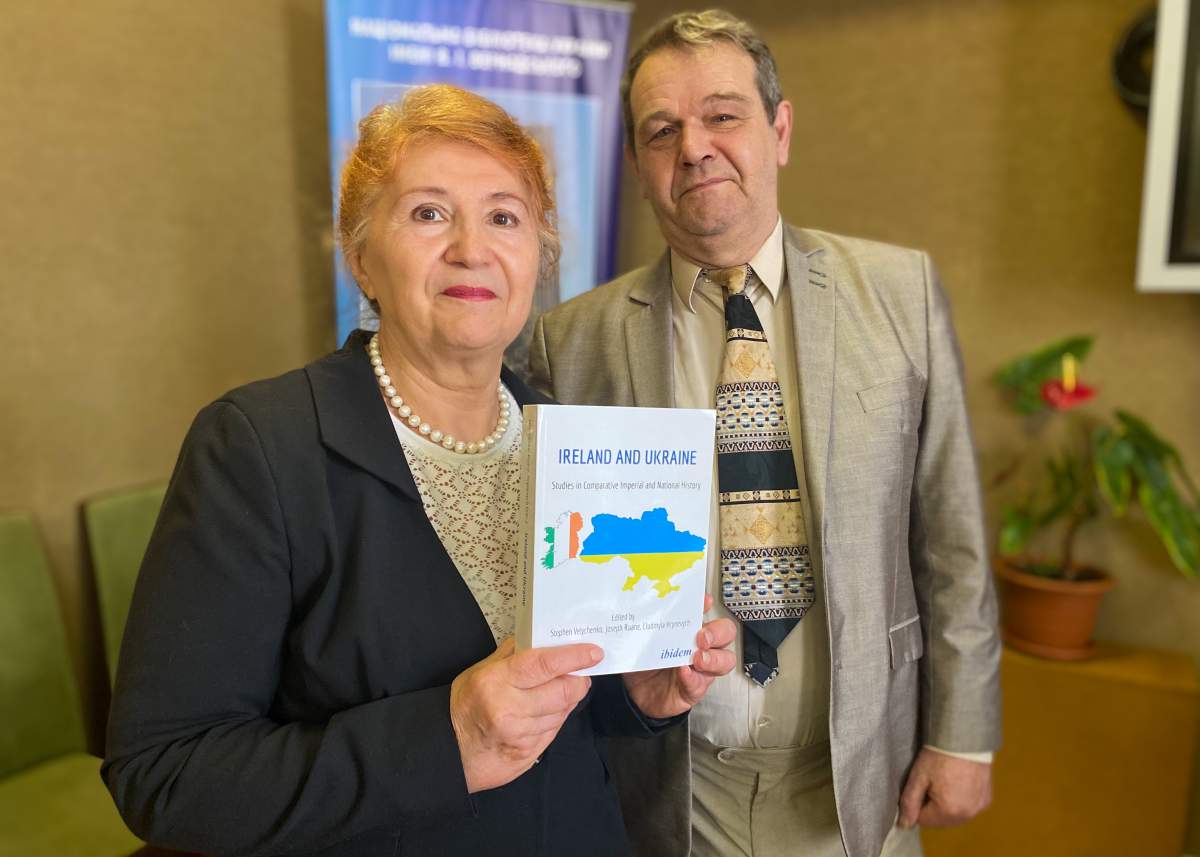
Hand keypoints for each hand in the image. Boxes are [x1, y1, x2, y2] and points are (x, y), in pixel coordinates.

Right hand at [450, 637, 600, 792]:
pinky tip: (544, 713)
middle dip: (577, 680)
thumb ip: (510, 654)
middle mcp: (509, 708)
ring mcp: (520, 735)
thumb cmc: (464, 706)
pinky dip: (555, 719)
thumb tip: (539, 637)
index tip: (593, 652)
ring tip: (557, 692)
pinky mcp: (528, 754)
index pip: (545, 664)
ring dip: (566, 701)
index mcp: (497, 681)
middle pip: (563, 691)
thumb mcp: (479, 671)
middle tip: (580, 673)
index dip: (573, 657)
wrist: (450, 751)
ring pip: (562, 712)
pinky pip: (554, 731)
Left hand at [622, 595, 737, 718]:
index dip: (706, 605)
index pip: (704, 611)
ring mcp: (701, 669)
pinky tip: (683, 672)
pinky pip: (700, 683)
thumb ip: (646, 626)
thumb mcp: (643, 641)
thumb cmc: (644, 665)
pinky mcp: (694, 689)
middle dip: (717, 632)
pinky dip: (693, 677)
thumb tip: (641, 609)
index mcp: (688, 630)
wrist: (635, 695)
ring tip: (697, 658)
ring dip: (713, 658)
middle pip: (725, 634)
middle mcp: (700, 647)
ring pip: (725, 660)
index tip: (703, 601)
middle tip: (701, 636)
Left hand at [898, 748, 991, 828]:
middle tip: (931, 783)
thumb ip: (909, 803)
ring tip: (944, 782)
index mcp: (948, 811)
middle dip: (932, 807)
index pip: (923, 820)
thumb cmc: (939, 756)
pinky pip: (968, 808)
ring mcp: (979, 808)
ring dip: (947, 806)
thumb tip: (904, 825)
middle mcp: (967, 815)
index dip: (917, 804)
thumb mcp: (918, 777)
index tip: (919, 786)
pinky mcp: (986, 800)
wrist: (965, 739)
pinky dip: (961, 801)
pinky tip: (957, 784)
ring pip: (955, 816)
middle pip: (940, 821)